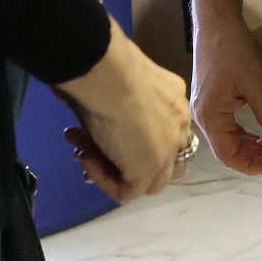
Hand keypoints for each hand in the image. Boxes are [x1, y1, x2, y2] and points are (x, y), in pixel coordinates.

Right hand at [56, 24, 194, 203]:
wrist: (108, 72)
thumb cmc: (107, 67)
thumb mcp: (121, 81)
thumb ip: (120, 99)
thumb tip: (99, 112)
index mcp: (174, 98)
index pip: (165, 131)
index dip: (133, 139)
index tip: (104, 133)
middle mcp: (179, 124)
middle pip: (166, 159)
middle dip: (130, 161)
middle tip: (92, 152)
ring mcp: (168, 150)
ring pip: (151, 181)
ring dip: (114, 172)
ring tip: (82, 152)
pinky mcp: (149, 170)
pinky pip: (128, 193)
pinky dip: (104, 182)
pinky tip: (85, 159)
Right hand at [191, 11, 261, 175]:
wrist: (216, 23)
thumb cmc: (234, 50)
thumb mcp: (257, 83)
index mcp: (210, 116)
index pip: (228, 155)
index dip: (252, 165)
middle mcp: (203, 116)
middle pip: (227, 149)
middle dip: (254, 156)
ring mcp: (205, 108)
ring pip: (228, 139)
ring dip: (250, 145)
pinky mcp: (211, 100)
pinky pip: (227, 126)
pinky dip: (244, 133)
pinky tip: (260, 133)